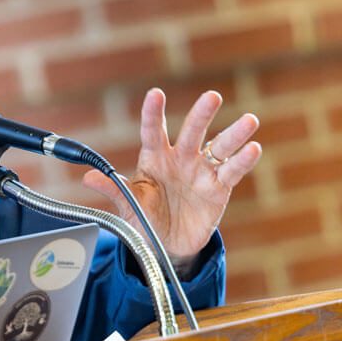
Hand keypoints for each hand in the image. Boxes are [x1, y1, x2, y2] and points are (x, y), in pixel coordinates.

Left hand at [83, 88, 260, 271]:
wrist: (167, 245)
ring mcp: (202, 171)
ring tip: (250, 121)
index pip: (154, 132)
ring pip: (220, 147)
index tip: (156, 94)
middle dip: (202, 115)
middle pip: (193, 132)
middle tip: (212, 97)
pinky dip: (243, 161)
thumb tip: (88, 178)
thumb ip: (113, 189)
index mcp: (155, 158)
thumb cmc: (146, 218)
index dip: (154, 114)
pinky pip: (232, 172)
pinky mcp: (219, 188)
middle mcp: (181, 159)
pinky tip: (253, 149)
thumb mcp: (128, 206)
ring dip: (234, 134)